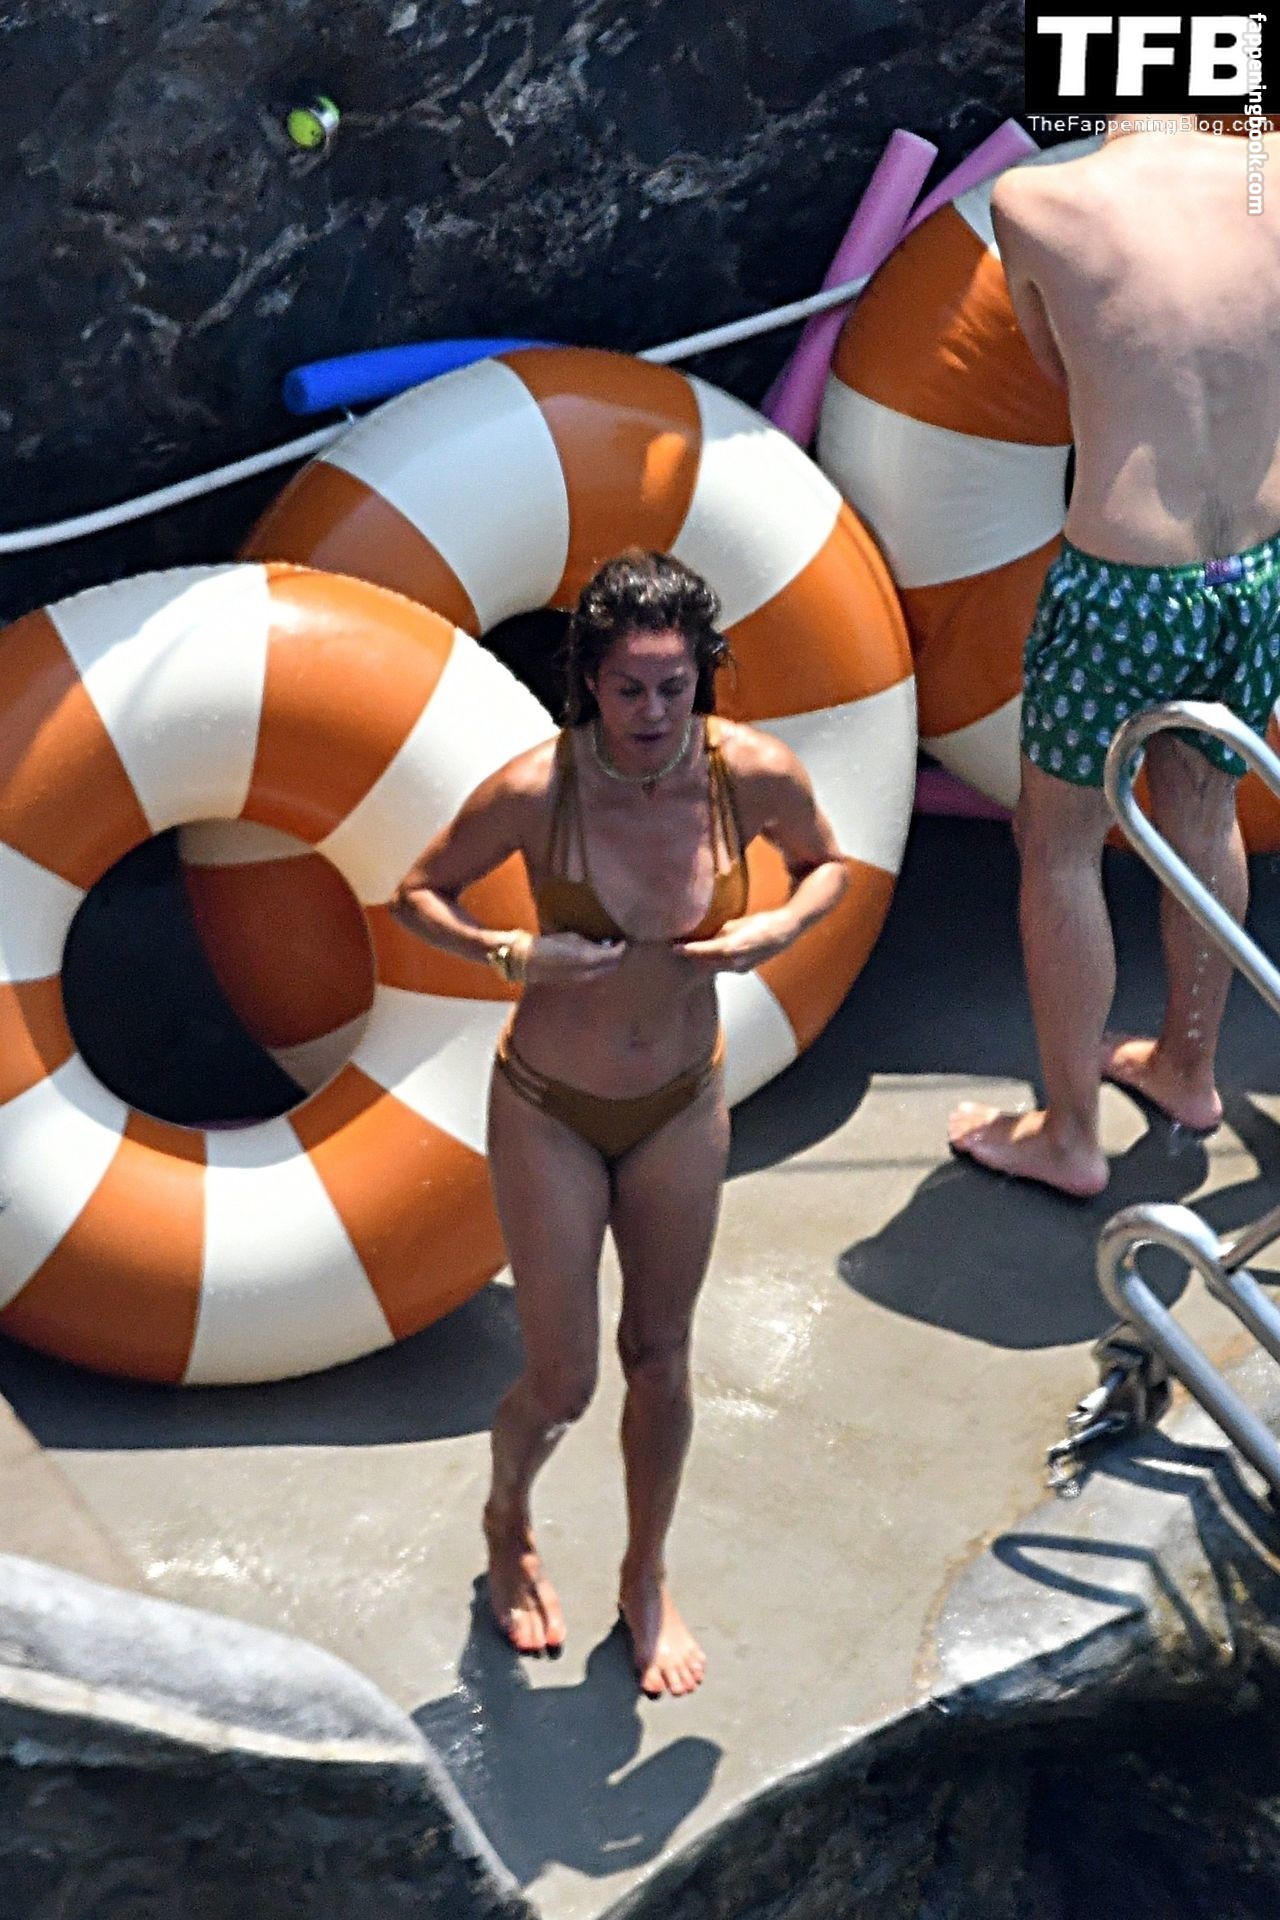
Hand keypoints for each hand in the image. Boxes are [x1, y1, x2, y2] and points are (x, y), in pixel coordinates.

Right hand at [523, 933, 627, 983]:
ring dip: (610, 963)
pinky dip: (600, 968)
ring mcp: (583, 980)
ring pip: (604, 973)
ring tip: (610, 951)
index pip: (615, 956)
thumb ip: (591, 943)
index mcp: (588, 958)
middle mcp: (588, 973)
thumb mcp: (572, 939)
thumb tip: (606, 945)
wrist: (529, 962)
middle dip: (618, 957)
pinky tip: (596, 959)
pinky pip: (595, 976)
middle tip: (620, 945)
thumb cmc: (549, 944)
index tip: (625, 938)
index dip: (623, 947)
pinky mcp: (577, 983)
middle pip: (612, 967)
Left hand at [674, 911, 791, 973]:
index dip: (687, 950)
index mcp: (731, 948)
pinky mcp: (744, 970)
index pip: (702, 951)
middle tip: (678, 948)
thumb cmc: (762, 923)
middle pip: (705, 963)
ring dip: (701, 961)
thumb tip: (703, 934)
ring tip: (690, 953)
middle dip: (692, 957)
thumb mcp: (737, 923)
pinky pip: (723, 968)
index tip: (674, 947)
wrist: (784, 933)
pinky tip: (707, 957)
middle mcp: (734, 963)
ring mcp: (739, 969)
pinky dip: (713, 963)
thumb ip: (719, 931)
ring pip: (713, 967)